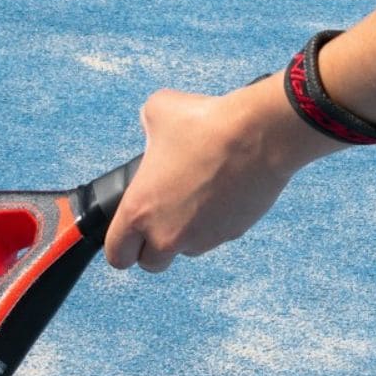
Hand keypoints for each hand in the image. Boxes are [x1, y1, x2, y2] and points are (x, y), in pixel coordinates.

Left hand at [102, 80, 342, 272]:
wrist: (258, 135)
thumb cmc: (205, 124)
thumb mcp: (157, 111)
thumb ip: (146, 130)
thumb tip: (153, 130)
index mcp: (139, 211)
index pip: (117, 254)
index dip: (120, 246)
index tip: (128, 235)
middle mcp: (168, 234)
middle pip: (151, 264)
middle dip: (153, 247)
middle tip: (160, 218)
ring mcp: (203, 238)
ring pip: (186, 250)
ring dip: (185, 234)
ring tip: (195, 197)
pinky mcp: (232, 234)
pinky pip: (215, 237)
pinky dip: (214, 223)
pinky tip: (221, 193)